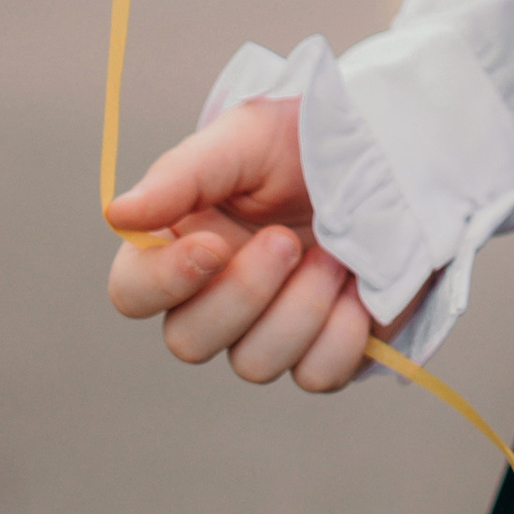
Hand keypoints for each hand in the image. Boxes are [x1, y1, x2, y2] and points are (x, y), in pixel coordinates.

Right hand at [105, 97, 377, 392]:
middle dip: (244, 293)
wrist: (396, 151)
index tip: (215, 245)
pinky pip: (317, 376)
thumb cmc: (308, 138)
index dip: (164, 282)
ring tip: (333, 254)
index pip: (133, 292)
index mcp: (183, 244)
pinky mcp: (326, 351)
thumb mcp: (247, 138)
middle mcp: (217, 298)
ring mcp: (271, 331)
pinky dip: (342, 334)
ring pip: (254, 364)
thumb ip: (182, 175)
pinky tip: (359, 288)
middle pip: (188, 342)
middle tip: (289, 240)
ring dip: (300, 308)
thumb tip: (117, 212)